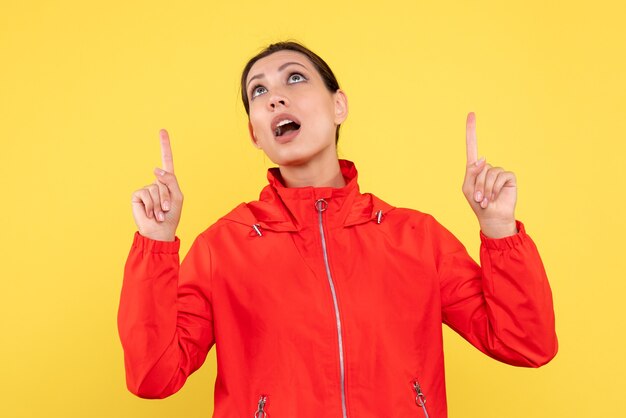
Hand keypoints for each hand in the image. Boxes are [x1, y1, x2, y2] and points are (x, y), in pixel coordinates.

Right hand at [131, 129, 182, 241]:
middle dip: (167, 197)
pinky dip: (151, 206)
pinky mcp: (137, 195)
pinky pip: (146, 194)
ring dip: (159, 204)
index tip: (162, 130)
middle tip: (166, 210)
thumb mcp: (177, 197)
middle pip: (163, 180)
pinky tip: (150, 213)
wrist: (160, 231)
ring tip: (159, 213)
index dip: (164, 146)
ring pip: (155, 188)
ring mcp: (146, 188)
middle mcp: (156, 182)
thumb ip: (170, 180)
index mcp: (167, 182)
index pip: (166, 160)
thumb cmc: (171, 216)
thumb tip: (155, 168)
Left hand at [462, 113, 516, 237]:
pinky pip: (500, 176)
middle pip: (480, 167)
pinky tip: (495, 197)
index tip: (471, 113)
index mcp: (476, 168)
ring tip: (485, 200)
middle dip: (477, 185)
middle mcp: (488, 167)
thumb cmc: (477, 204)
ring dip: (485, 189)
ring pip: (490, 172)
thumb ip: (471, 172)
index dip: (471, 131)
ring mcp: (499, 171)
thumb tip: (484, 157)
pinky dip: (495, 188)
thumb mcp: (467, 188)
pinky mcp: (509, 177)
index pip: (472, 146)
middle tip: (478, 199)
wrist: (491, 217)